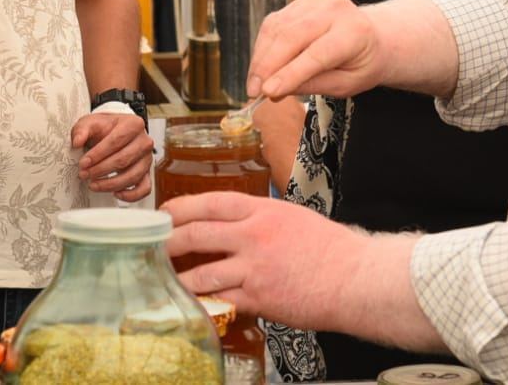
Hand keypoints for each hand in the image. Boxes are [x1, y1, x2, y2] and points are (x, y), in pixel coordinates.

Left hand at [71, 111, 153, 201]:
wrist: (115, 132)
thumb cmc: (105, 128)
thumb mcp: (91, 122)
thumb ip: (82, 129)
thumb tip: (77, 141)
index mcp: (133, 124)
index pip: (116, 141)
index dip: (98, 154)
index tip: (84, 163)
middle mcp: (144, 142)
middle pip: (123, 160)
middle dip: (100, 170)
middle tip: (84, 174)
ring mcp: (147, 159)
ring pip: (132, 176)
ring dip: (110, 184)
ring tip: (93, 185)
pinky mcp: (147, 173)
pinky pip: (144, 188)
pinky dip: (131, 195)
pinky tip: (115, 193)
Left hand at [162, 193, 368, 329]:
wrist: (355, 278)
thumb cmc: (332, 250)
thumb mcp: (294, 218)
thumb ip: (263, 220)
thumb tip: (238, 226)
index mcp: (264, 211)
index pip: (212, 202)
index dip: (182, 207)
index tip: (164, 212)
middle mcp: (254, 235)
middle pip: (198, 233)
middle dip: (169, 241)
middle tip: (152, 247)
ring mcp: (254, 268)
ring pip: (202, 272)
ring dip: (179, 278)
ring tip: (163, 281)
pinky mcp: (258, 298)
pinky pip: (221, 300)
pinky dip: (204, 303)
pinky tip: (192, 305)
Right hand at [247, 0, 386, 100]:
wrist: (373, 37)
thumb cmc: (362, 64)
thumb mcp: (347, 84)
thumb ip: (313, 85)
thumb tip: (275, 90)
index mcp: (355, 32)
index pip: (317, 53)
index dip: (290, 73)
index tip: (268, 92)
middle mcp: (335, 10)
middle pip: (291, 36)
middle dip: (267, 66)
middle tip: (253, 92)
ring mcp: (316, 2)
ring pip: (277, 28)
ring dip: (260, 58)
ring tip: (254, 84)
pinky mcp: (300, 2)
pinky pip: (274, 23)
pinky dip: (263, 46)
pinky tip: (260, 67)